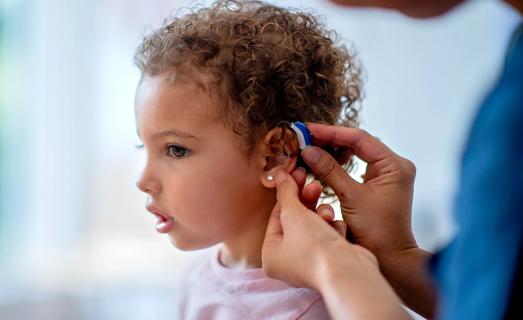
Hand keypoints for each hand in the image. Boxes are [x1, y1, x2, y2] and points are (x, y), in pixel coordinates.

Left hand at [261, 171, 374, 289]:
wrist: (347, 272)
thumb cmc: (313, 247)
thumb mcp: (293, 214)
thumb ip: (285, 192)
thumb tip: (278, 174)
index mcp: (271, 255)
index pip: (277, 216)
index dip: (287, 192)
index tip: (296, 174)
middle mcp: (288, 261)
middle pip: (296, 220)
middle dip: (307, 201)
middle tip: (314, 183)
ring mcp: (311, 261)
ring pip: (314, 225)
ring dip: (322, 214)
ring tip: (327, 213)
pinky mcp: (331, 260)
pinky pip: (329, 236)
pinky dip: (334, 230)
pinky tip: (338, 231)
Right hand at [302, 123, 435, 317]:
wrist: (391, 258)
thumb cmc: (376, 232)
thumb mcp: (350, 197)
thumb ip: (330, 171)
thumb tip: (308, 150)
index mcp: (394, 165)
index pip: (360, 138)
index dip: (332, 133)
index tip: (309, 130)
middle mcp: (394, 165)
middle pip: (358, 142)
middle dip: (331, 140)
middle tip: (306, 137)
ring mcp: (387, 174)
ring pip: (357, 152)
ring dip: (334, 150)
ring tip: (311, 147)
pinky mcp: (379, 183)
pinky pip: (357, 165)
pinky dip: (339, 163)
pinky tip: (323, 162)